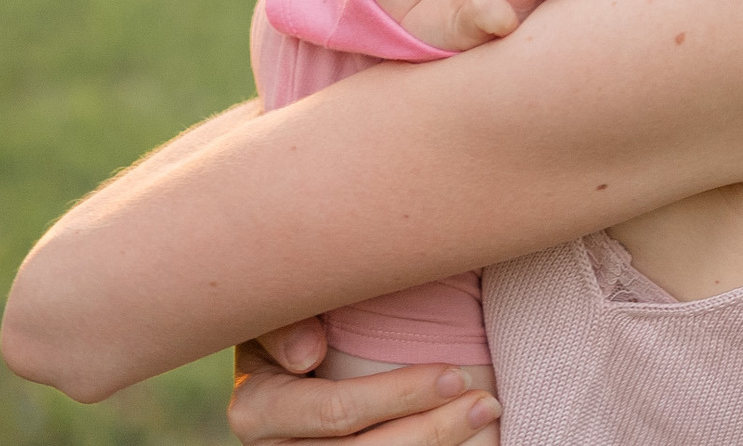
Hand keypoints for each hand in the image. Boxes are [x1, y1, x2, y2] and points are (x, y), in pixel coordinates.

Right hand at [230, 321, 499, 443]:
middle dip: (430, 431)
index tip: (455, 374)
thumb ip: (286, 322)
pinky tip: (464, 439)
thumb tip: (307, 354)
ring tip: (484, 414)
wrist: (286, 353)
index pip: (334, 412)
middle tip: (485, 402)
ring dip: (436, 445)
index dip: (398, 397)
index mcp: (256, 409)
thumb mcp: (278, 311)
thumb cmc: (290, 321)